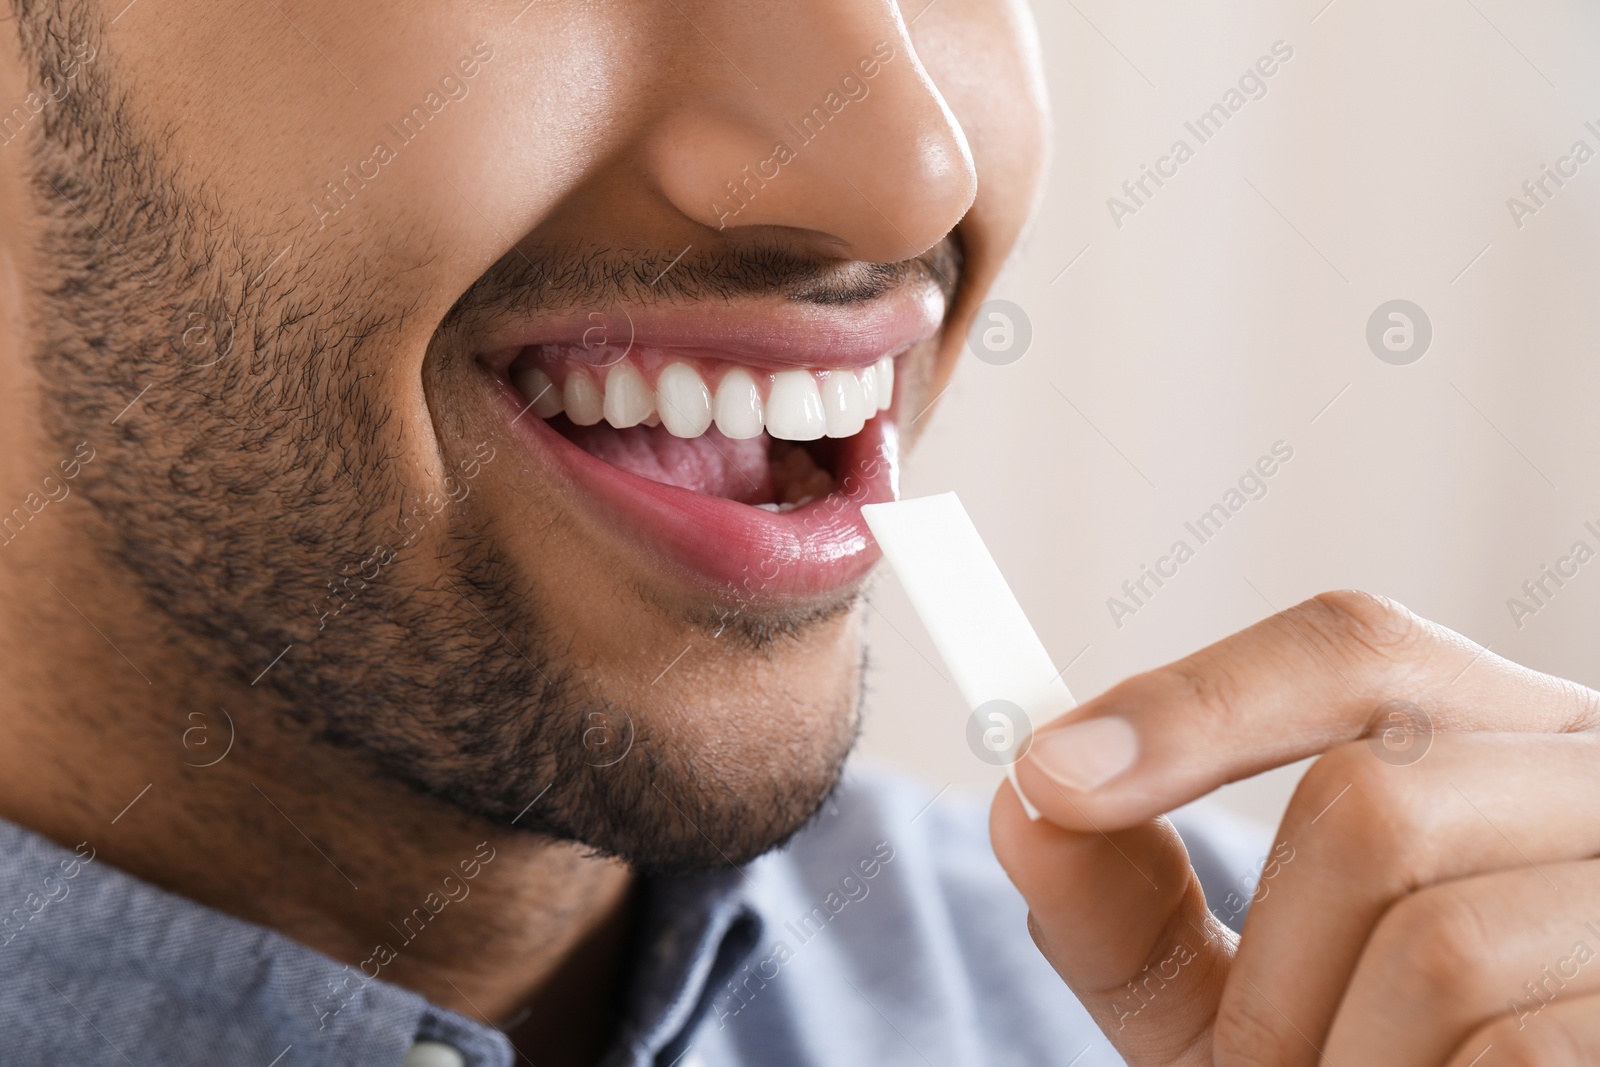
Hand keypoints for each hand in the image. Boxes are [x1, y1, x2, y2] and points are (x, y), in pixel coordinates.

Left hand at [991, 591, 1599, 1065]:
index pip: (1351, 649)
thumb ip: (1138, 916)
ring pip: (1432, 945)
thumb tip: (1025, 802)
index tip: (1047, 775)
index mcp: (1502, 744)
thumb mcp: (1248, 1000)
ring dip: (1337, 1062)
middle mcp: (1594, 784)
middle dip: (1270, 977)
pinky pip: (1509, 1056)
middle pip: (1368, 803)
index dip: (1193, 704)